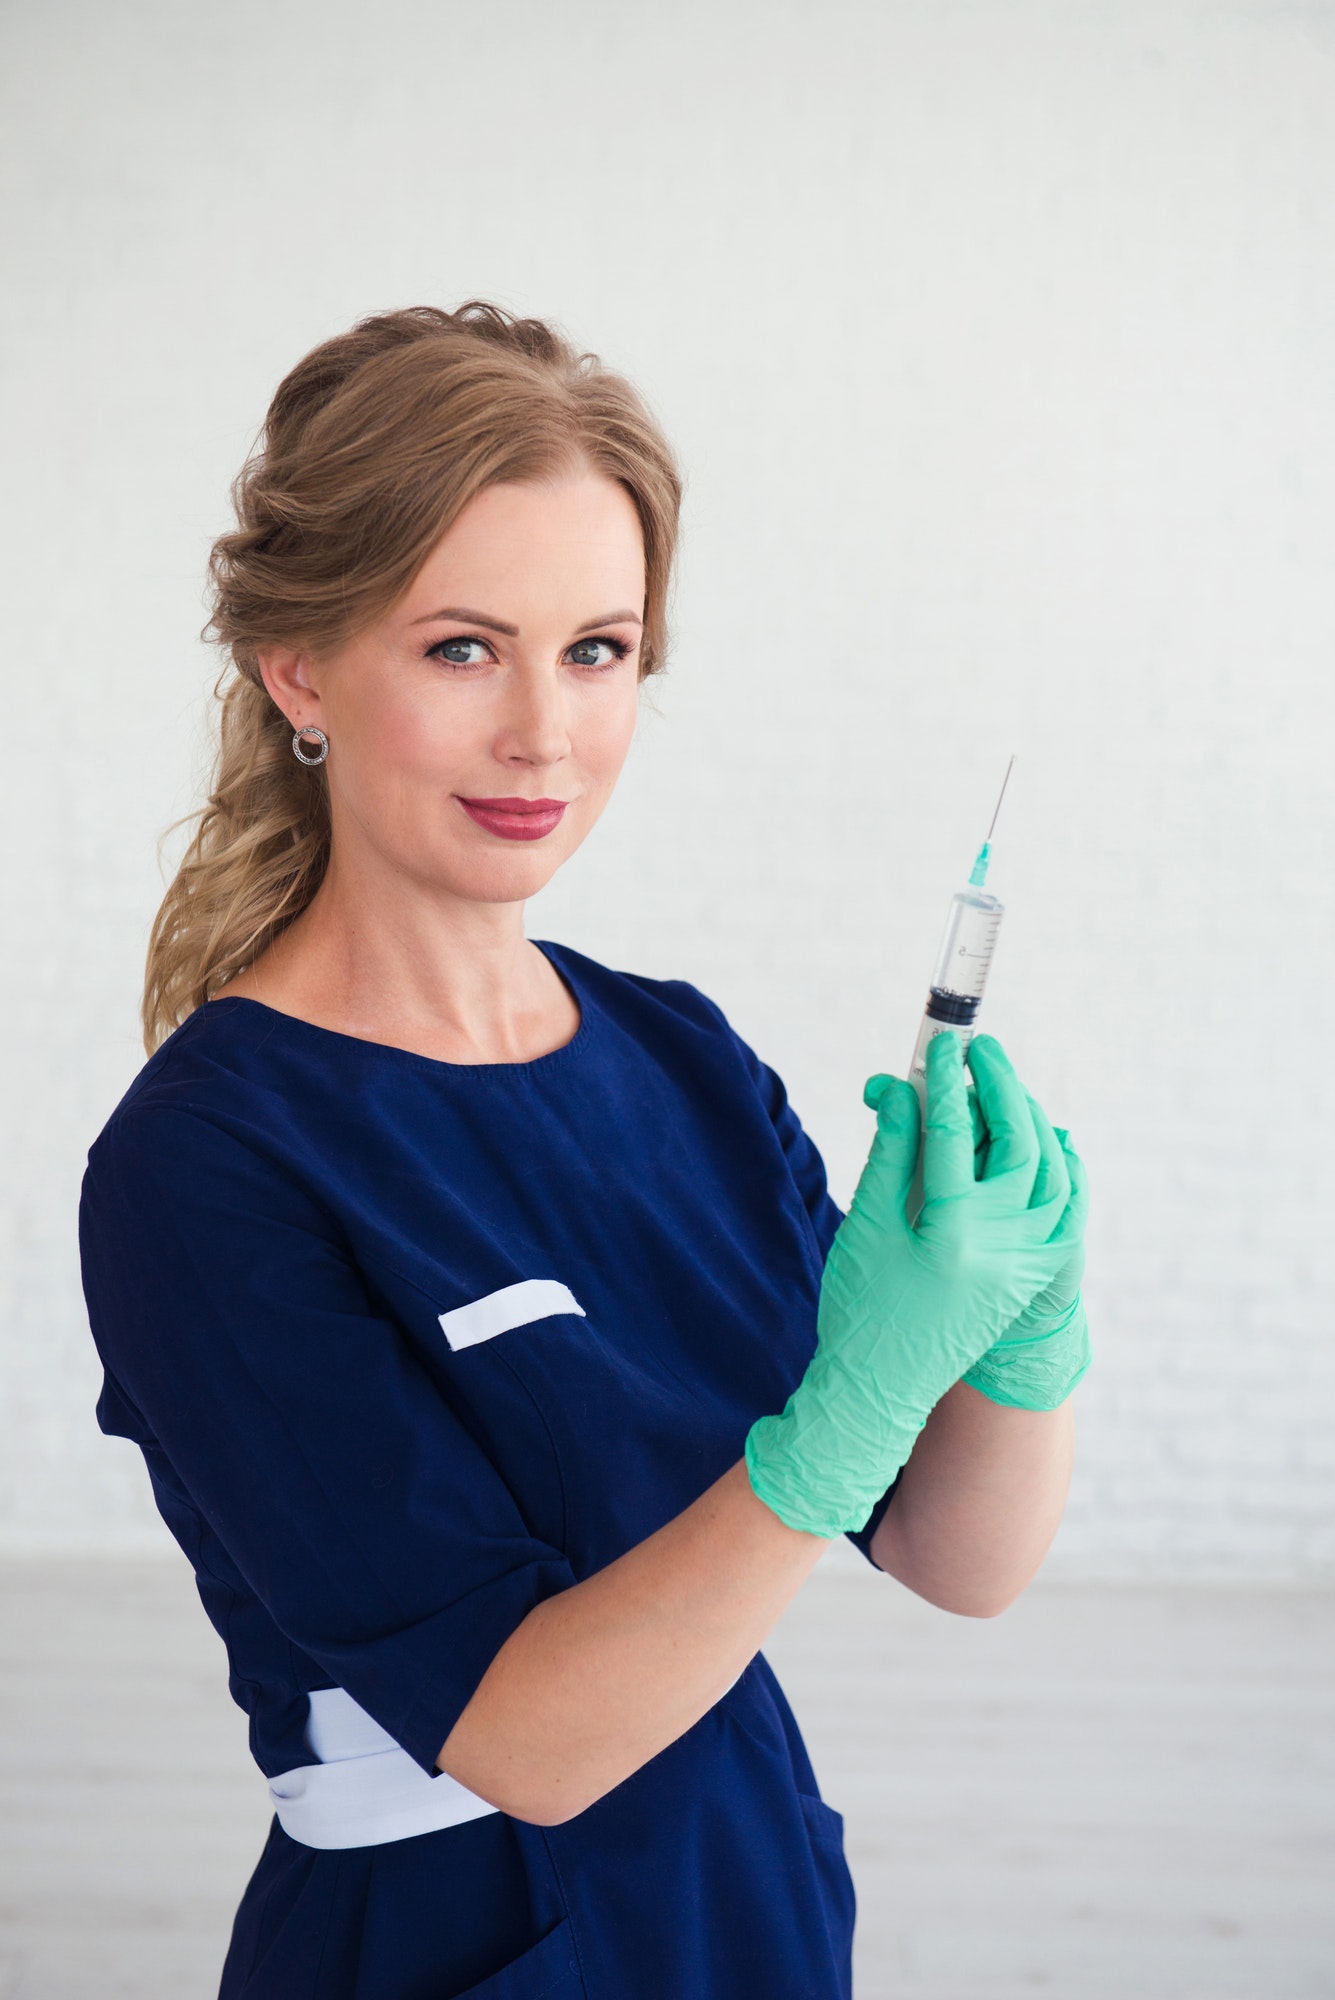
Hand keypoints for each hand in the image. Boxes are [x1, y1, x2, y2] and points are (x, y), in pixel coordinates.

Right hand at [745, 1033, 1081, 1537]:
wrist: (882, 1390)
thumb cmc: (861, 1308)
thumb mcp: (867, 1227)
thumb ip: (891, 1155)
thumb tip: (905, 1091)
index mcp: (952, 1233)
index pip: (951, 1134)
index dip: (944, 1082)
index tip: (941, 1047)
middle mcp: (1002, 1246)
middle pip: (1016, 1142)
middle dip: (1000, 1087)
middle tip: (981, 1052)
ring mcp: (1027, 1263)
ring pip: (1050, 1171)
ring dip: (1030, 1121)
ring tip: (1003, 1088)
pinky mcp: (1036, 1275)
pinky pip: (1066, 1208)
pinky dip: (1063, 1168)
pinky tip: (1048, 1140)